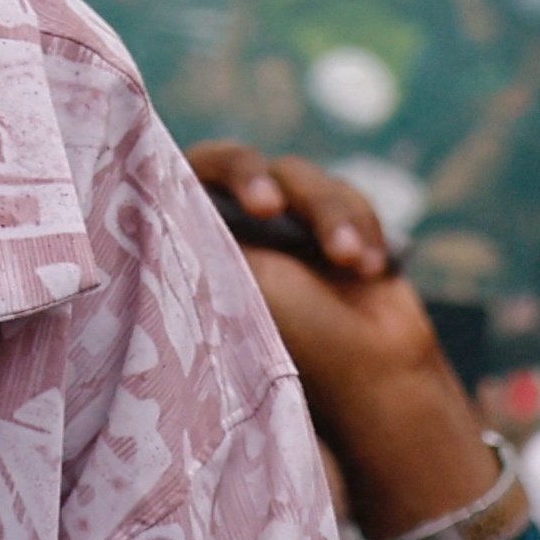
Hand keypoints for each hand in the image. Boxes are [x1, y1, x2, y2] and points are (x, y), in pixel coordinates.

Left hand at [185, 147, 490, 526]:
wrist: (376, 379)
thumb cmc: (291, 341)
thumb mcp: (229, 281)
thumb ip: (197, 227)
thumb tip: (164, 185)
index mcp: (194, 241)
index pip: (182, 177)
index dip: (208, 172)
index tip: (244, 203)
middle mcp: (234, 227)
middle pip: (237, 161)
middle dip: (256, 179)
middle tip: (269, 207)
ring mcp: (286, 223)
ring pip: (299, 176)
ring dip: (329, 216)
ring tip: (350, 262)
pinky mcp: (333, 223)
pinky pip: (345, 194)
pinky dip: (361, 228)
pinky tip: (371, 270)